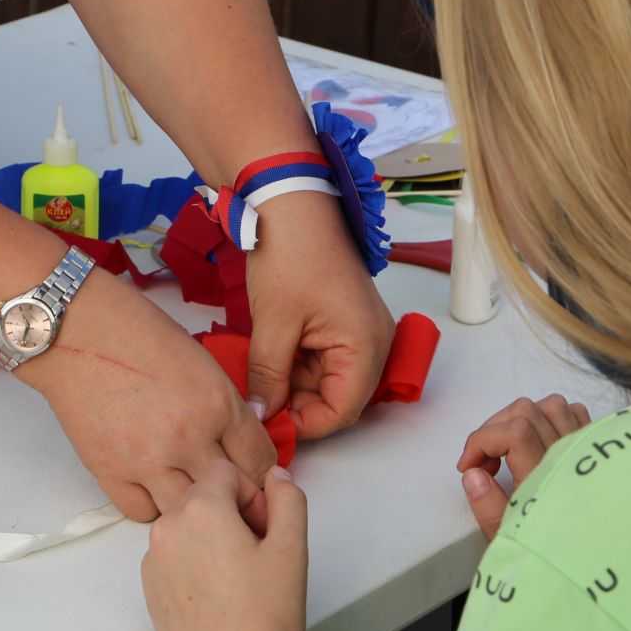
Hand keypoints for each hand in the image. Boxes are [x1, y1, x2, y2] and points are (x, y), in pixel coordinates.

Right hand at [21, 275, 279, 528]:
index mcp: (218, 404)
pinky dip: (151, 504)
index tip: (259, 477)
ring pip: (189, 512)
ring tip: (189, 490)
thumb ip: (226, 407)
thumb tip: (242, 440)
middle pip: (234, 494)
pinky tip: (152, 486)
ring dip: (193, 504)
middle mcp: (188, 438)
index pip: (261, 461)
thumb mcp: (202, 363)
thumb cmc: (136, 333)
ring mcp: (148, 460)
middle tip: (235, 496)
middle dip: (240, 497)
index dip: (265, 474)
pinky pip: (142, 512)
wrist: (76, 331)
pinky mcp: (110, 471)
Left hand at [142, 463, 307, 630]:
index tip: (266, 529)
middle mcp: (166, 530)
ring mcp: (153, 562)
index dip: (254, 495)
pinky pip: (175, 557)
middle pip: (204, 496)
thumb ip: (288, 499)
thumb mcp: (292, 549)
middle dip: (234, 514)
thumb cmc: (262, 621)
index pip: (226, 471)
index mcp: (198, 510)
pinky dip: (197, 565)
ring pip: (189, 528)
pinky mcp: (150, 590)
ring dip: (215, 539)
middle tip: (259, 556)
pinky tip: (221, 600)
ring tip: (241, 582)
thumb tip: (276, 477)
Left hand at [243, 192, 395, 438]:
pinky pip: (323, 359)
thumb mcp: (273, 325)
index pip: (342, 411)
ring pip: (326, 380)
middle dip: (297, 405)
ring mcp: (359, 332)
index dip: (305, 425)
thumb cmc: (290, 256)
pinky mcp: (343, 323)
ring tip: (257, 377)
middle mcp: (373, 343)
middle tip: (257, 404)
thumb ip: (268, 377)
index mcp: (366, 346)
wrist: (292, 205)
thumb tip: (261, 415)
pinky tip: (269, 358)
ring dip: (293, 385)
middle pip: (337, 398)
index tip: (269, 426)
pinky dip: (296, 365)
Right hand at [456, 394, 591, 540]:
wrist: (595, 565)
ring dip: (522, 419)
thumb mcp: (510, 540)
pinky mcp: (596, 450)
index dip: (480, 441)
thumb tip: (472, 474)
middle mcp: (567, 459)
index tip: (468, 465)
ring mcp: (585, 451)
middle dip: (493, 428)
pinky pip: (577, 413)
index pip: (512, 432)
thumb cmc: (555, 552)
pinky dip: (552, 418)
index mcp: (544, 480)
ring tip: (510, 447)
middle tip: (485, 461)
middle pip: (526, 412)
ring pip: (552, 406)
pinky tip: (539, 441)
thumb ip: (488, 507)